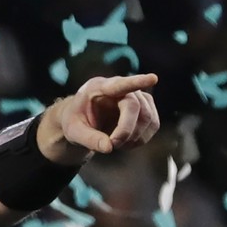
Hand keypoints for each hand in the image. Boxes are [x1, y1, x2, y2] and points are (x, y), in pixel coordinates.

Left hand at [41, 73, 159, 161]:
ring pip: (148, 117)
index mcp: (97, 88)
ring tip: (115, 144)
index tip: (153, 78)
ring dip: (134, 137)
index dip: (136, 82)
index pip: (119, 84)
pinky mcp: (145, 108)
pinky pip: (153, 124)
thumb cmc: (75, 121)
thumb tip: (109, 147)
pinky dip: (141, 139)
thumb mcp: (73, 131)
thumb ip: (89, 138)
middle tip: (112, 145)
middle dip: (126, 130)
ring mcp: (136, 96)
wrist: (82, 121)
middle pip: (134, 106)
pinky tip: (125, 142)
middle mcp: (119, 88)